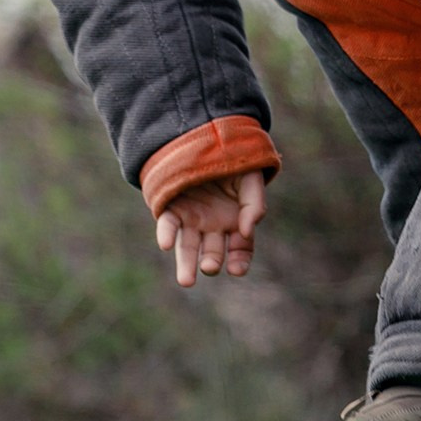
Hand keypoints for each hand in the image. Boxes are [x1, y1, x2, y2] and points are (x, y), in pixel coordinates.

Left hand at [155, 169, 265, 287]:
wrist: (211, 140)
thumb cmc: (236, 162)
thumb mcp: (252, 179)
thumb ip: (254, 205)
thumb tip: (248, 230)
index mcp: (236, 222)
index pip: (241, 249)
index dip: (239, 261)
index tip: (236, 269)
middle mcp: (214, 225)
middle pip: (212, 252)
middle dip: (211, 262)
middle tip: (209, 267)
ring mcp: (193, 219)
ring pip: (188, 246)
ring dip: (186, 263)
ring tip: (186, 281)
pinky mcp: (174, 208)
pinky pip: (169, 224)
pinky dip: (167, 234)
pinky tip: (166, 244)